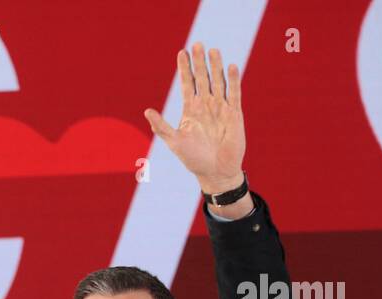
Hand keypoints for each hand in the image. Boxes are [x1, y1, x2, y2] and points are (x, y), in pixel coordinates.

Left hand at [144, 43, 244, 195]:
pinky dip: (232, 80)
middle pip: (203, 78)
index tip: (182, 52)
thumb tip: (147, 111)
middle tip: (197, 44)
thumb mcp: (174, 142)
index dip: (184, 69)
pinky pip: (234, 93)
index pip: (187, 84)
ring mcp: (220, 108)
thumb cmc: (193, 159)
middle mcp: (206, 105)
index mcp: (191, 110)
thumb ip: (161, 127)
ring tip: (213, 50)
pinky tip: (230, 67)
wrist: (215, 171)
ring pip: (218, 81)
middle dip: (199, 62)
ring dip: (216, 66)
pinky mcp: (234, 114)